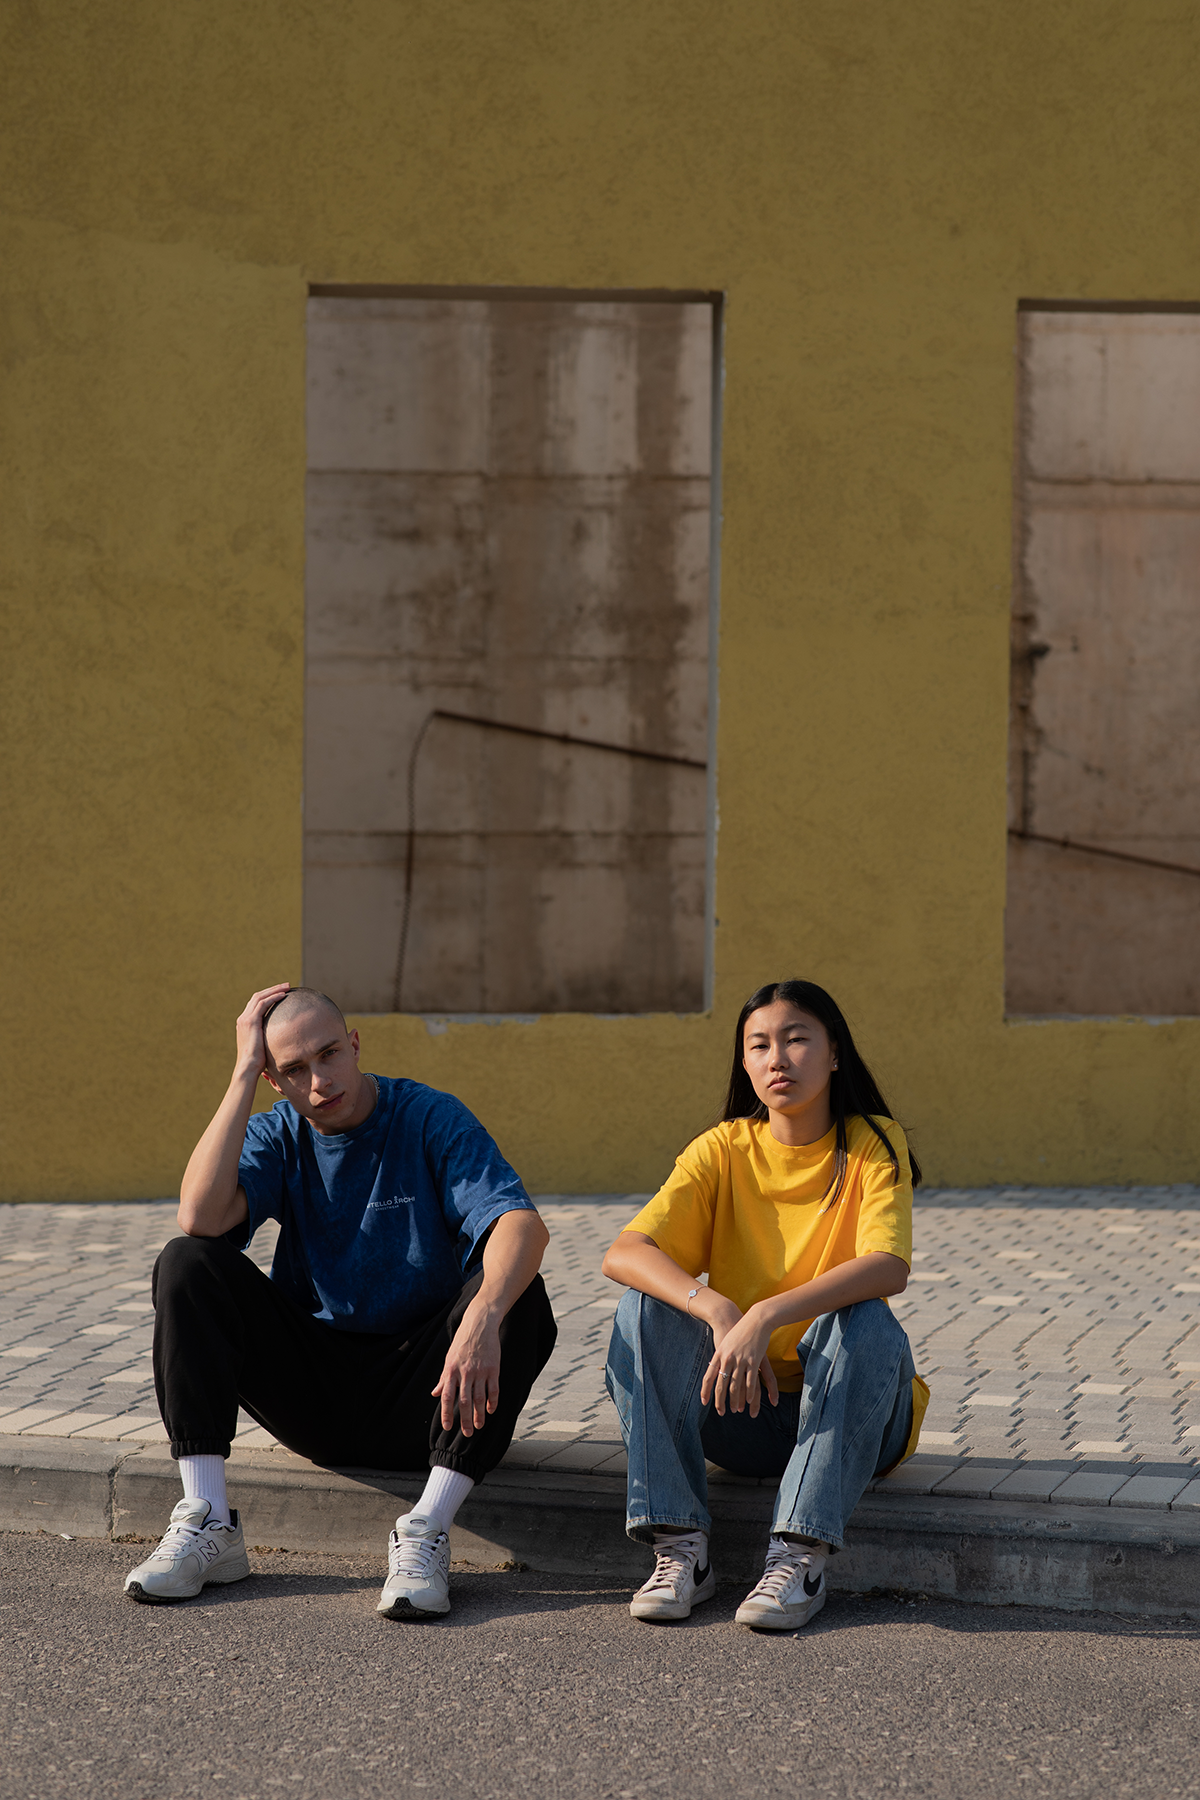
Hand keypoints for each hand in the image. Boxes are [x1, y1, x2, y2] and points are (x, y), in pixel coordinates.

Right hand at [234, 984, 290, 1078]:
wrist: (248, 1067)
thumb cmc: (257, 1062)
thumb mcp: (263, 1045)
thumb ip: (268, 1038)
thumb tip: (281, 1039)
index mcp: (244, 1023)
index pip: (256, 1004)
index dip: (268, 996)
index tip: (280, 993)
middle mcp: (243, 1019)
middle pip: (257, 997)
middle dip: (272, 989)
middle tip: (285, 986)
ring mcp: (246, 1019)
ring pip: (260, 997)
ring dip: (274, 990)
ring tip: (287, 987)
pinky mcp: (251, 1021)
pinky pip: (263, 1004)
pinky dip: (273, 997)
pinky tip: (283, 996)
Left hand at [433, 1297, 500, 1435]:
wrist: (480, 1323)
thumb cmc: (462, 1341)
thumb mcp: (449, 1358)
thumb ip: (443, 1378)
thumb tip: (436, 1394)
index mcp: (451, 1371)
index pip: (448, 1397)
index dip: (447, 1414)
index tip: (448, 1427)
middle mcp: (465, 1372)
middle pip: (464, 1401)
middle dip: (465, 1420)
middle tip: (467, 1434)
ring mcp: (480, 1371)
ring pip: (479, 1398)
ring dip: (479, 1414)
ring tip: (479, 1426)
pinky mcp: (494, 1368)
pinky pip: (493, 1389)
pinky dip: (493, 1401)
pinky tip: (491, 1410)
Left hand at [700, 1307, 779, 1417]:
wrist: (755, 1319)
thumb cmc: (739, 1331)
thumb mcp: (725, 1343)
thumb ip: (720, 1357)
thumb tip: (716, 1371)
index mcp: (719, 1355)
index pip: (708, 1377)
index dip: (706, 1391)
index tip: (704, 1402)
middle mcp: (728, 1359)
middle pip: (721, 1385)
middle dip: (720, 1401)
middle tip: (722, 1412)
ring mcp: (741, 1360)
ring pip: (736, 1386)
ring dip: (736, 1400)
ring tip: (736, 1410)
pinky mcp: (754, 1360)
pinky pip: (751, 1381)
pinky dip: (750, 1393)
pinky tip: (749, 1401)